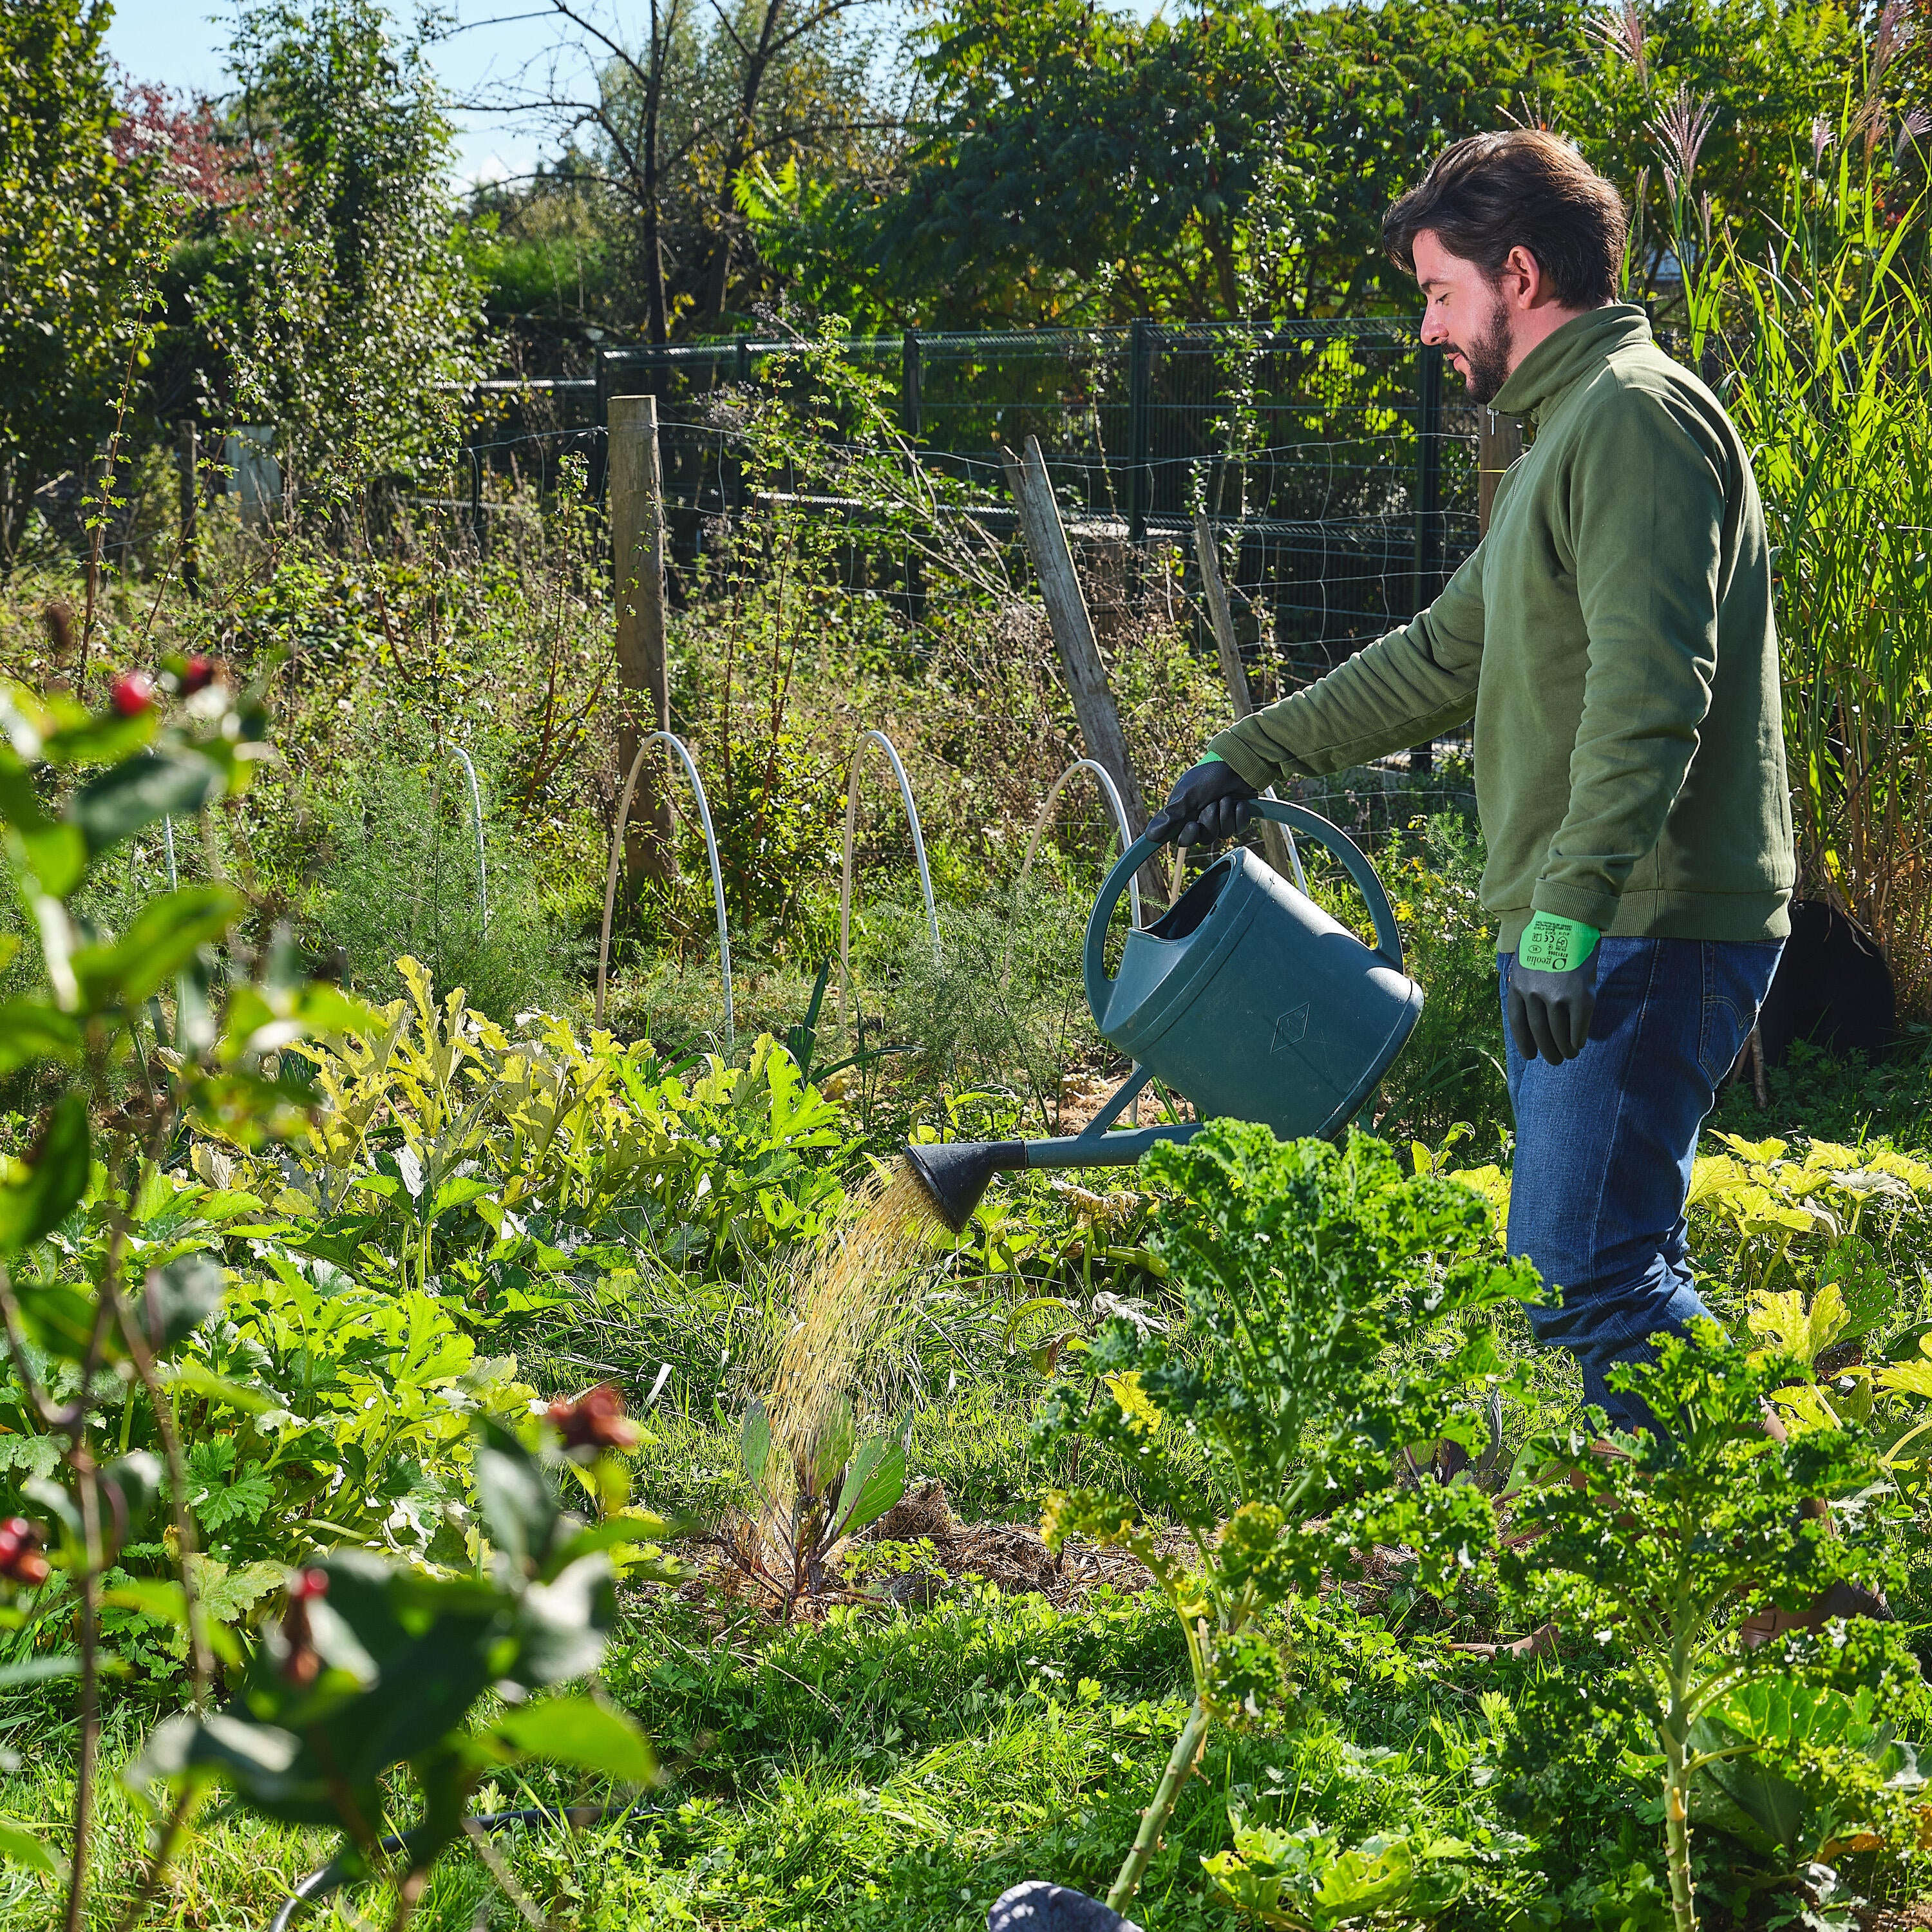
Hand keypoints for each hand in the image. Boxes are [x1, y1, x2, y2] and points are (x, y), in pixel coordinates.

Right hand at [1145, 757, 1257, 846]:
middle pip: (1205, 839)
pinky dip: (1239, 815)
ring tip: (1225, 798)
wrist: (1236, 764)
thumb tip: (1149, 836)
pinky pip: (1239, 828)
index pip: (1182, 839)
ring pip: (1223, 834)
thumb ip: (1170, 816)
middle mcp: (1202, 820)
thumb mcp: (1187, 795)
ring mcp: (1221, 820)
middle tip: (1212, 803)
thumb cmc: (1208, 775)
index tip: (1192, 824)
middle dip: (1210, 821)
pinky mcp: (1238, 819)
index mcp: (1185, 816)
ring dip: (1225, 815)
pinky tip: (1239, 803)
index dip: (1188, 836)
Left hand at [1507, 913, 1600, 1064]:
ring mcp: (1557, 997)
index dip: (1524, 1043)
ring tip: (1568, 1055)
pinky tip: (1579, 1044)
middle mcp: (1534, 995)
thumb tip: (1530, 1012)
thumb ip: (1525, 985)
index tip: (1530, 1056)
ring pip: (1559, 1035)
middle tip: (1554, 1060)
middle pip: (1539, 1034)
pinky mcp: (1580, 997)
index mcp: (1517, 986)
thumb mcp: (1525, 961)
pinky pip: (1578, 1028)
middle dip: (1547, 1051)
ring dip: (1564, 1049)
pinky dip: (1578, 1039)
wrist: (1570, 921)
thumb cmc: (1548, 940)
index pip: (1517, 1024)